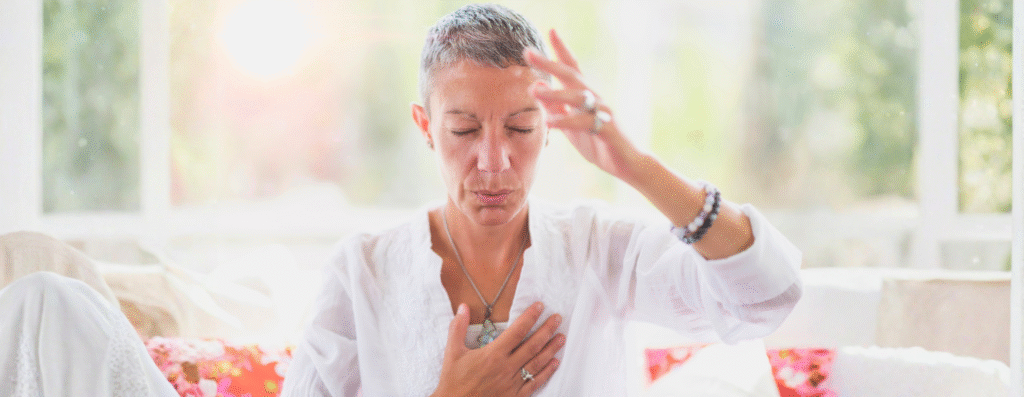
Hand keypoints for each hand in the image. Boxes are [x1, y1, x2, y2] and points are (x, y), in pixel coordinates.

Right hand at [432, 302, 564, 396]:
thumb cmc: (453, 381)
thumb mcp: (452, 352)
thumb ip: (458, 328)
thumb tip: (463, 307)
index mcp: (493, 354)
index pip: (517, 331)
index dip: (530, 317)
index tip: (540, 307)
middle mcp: (506, 367)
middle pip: (532, 345)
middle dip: (547, 330)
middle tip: (558, 319)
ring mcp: (512, 383)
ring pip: (537, 363)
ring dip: (551, 349)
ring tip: (561, 337)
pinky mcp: (514, 396)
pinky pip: (534, 383)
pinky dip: (547, 372)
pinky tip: (555, 363)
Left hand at [525, 29, 643, 182]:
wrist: (629, 164)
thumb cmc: (600, 144)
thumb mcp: (572, 126)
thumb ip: (556, 108)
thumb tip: (536, 88)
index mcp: (587, 96)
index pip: (572, 68)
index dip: (561, 50)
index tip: (551, 31)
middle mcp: (595, 99)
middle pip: (572, 75)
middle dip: (550, 62)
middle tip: (528, 52)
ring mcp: (603, 112)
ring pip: (578, 97)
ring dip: (555, 93)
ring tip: (534, 91)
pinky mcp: (608, 129)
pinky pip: (585, 123)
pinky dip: (566, 122)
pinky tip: (550, 122)